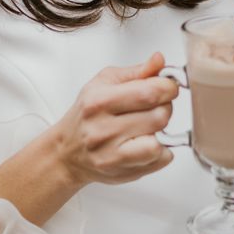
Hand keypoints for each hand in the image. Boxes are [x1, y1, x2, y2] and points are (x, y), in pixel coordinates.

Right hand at [53, 52, 178, 184]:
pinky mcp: (120, 172)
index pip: (149, 92)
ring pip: (158, 142)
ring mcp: (111, 154)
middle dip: (166, 108)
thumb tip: (159, 60)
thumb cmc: (87, 114)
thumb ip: (136, 72)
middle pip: (159, 116)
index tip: (168, 87)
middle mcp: (103, 128)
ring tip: (149, 126)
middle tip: (157, 106)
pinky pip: (158, 160)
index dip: (168, 87)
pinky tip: (146, 143)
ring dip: (162, 132)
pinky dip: (161, 151)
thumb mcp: (104, 83)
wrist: (66, 151)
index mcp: (100, 100)